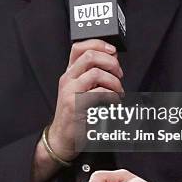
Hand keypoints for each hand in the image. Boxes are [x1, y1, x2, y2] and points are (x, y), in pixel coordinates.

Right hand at [48, 40, 123, 161]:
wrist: (63, 138)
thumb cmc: (75, 114)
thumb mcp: (82, 90)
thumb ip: (94, 75)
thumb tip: (112, 60)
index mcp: (70, 73)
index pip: (79, 47)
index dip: (98, 44)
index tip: (113, 51)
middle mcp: (68, 79)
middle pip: (89, 55)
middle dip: (110, 62)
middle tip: (119, 74)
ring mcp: (70, 91)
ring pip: (96, 73)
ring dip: (113, 81)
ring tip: (118, 92)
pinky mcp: (76, 104)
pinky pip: (99, 93)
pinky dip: (112, 97)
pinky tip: (114, 103)